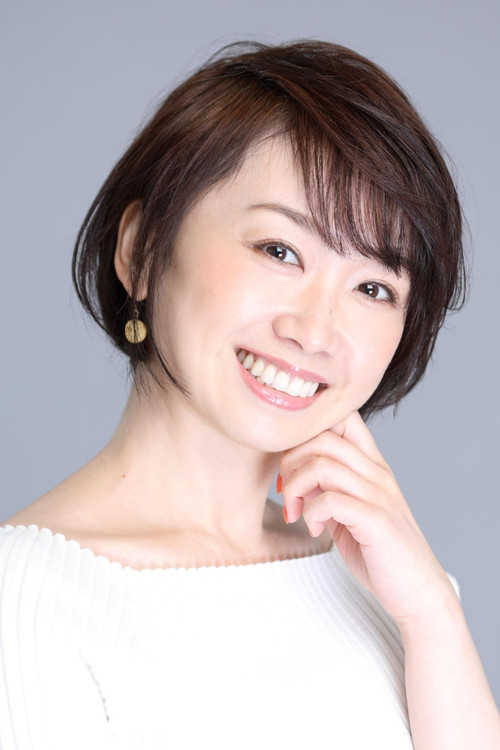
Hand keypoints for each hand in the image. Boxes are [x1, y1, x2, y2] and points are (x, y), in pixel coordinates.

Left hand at [279, 411, 457, 627]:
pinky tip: (314, 529)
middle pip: (323, 437)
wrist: (419, 592)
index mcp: (373, 466)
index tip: (292, 464)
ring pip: (321, 466)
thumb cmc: (380, 554)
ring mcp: (379, 495)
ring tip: (295, 512)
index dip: (307, 431)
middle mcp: (378, 473)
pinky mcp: (376, 520)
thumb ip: (327, 490)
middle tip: (286, 490)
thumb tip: (295, 475)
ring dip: (295, 489)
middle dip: (290, 460)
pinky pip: (330, 499)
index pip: (343, 418)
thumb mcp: (348, 513)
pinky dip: (311, 513)